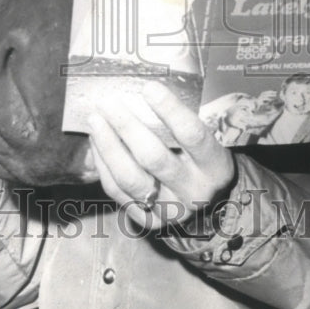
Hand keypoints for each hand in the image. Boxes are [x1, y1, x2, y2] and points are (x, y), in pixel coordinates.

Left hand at [87, 79, 234, 232]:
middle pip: (154, 158)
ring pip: (130, 178)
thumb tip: (144, 90)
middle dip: (127, 127)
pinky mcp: (146, 220)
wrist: (205, 204)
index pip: (192, 135)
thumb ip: (182, 122)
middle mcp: (193, 191)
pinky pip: (117, 191)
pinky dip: (103, 164)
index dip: (170, 110)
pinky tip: (97, 142)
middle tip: (109, 102)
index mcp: (214, 167)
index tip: (148, 88)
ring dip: (108, 146)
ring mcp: (169, 210)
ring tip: (95, 120)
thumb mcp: (206, 142)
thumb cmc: (200, 160)